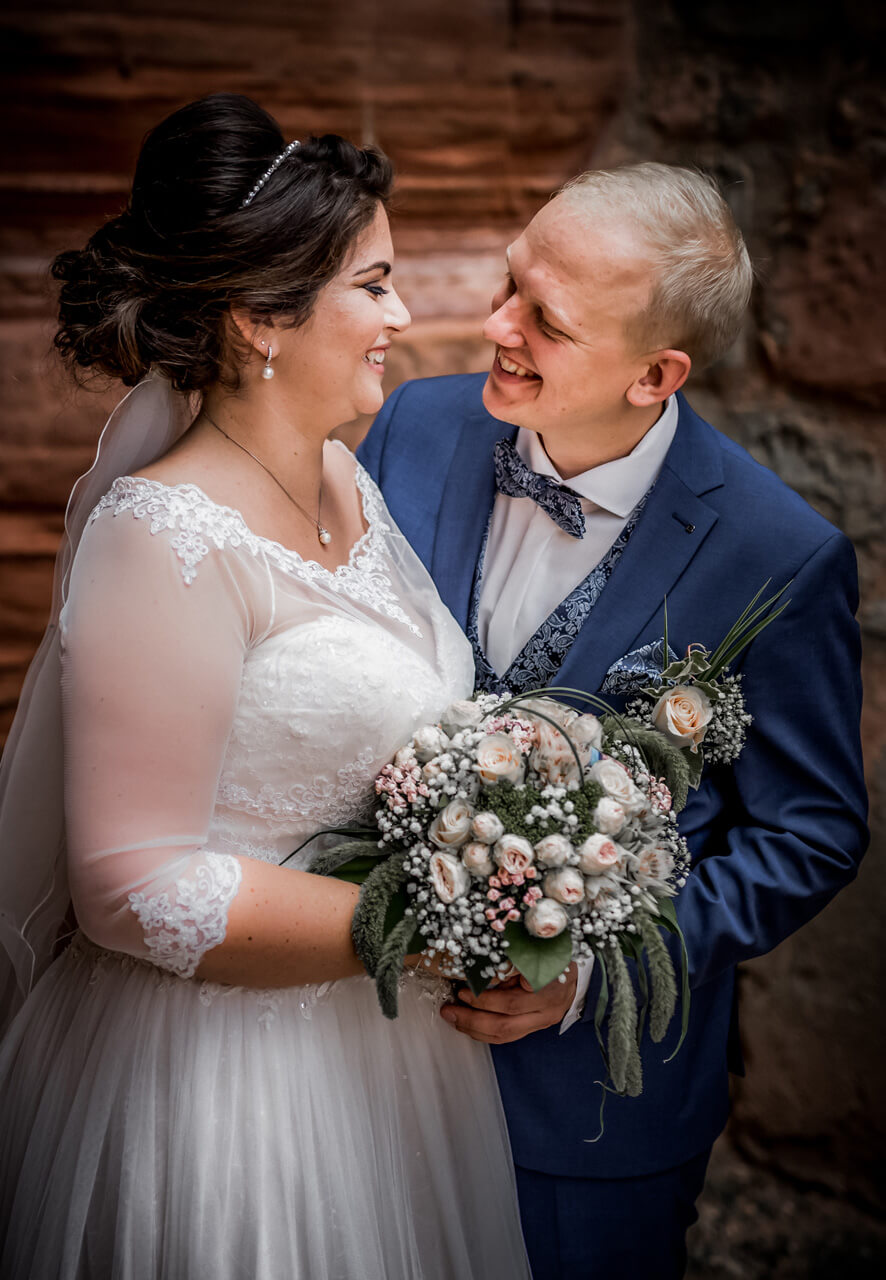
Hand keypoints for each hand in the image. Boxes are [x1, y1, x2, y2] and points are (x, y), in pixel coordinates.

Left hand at [439, 963, 577, 1043]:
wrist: (577, 968)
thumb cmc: (552, 953)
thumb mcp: (532, 950)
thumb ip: (507, 962)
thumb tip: (474, 971)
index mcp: (548, 986)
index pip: (511, 1001)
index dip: (483, 1000)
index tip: (462, 989)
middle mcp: (547, 1009)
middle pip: (505, 1023)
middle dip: (472, 1018)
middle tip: (449, 1009)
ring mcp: (542, 1021)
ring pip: (505, 1034)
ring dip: (474, 1028)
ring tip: (453, 1018)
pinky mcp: (536, 1027)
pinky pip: (508, 1035)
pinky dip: (485, 1031)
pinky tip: (468, 1024)